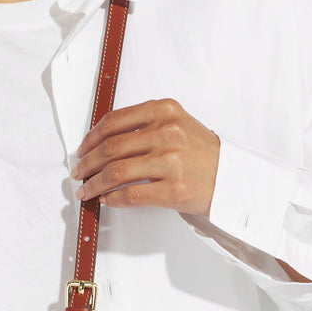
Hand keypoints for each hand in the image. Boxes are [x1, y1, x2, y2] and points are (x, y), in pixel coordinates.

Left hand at [69, 98, 219, 216]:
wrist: (232, 177)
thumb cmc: (201, 154)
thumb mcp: (176, 124)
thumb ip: (144, 125)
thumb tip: (102, 141)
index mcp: (164, 111)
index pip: (115, 121)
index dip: (91, 137)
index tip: (82, 149)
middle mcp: (167, 133)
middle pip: (111, 148)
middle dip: (87, 163)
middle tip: (79, 172)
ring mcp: (171, 162)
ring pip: (116, 172)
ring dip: (94, 183)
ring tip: (85, 189)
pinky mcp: (173, 190)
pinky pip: (131, 194)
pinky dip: (112, 198)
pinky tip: (106, 199)